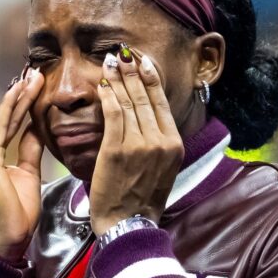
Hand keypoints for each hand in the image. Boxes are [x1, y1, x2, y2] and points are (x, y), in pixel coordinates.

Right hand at [0, 69, 44, 260]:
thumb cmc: (15, 215)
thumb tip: (36, 126)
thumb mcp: (27, 174)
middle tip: (36, 72)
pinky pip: (1, 128)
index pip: (7, 124)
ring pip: (3, 119)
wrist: (3, 241)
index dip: (21, 104)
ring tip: (35, 77)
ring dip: (20, 97)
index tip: (35, 84)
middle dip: (21, 94)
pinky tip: (22, 92)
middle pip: (4, 118)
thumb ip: (29, 149)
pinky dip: (12, 108)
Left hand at [89, 45, 183, 234]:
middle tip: (123, 52)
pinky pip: (113, 114)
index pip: (162, 102)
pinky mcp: (117, 150)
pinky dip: (108, 96)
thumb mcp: (161, 168)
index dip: (151, 77)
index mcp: (174, 145)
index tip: (143, 61)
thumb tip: (146, 115)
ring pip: (130, 102)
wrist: (129, 225)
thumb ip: (157, 141)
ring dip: (119, 77)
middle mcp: (161, 141)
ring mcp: (140, 145)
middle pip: (146, 97)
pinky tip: (103, 83)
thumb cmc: (140, 199)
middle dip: (133, 70)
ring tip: (111, 60)